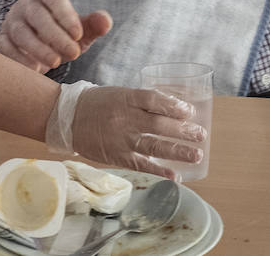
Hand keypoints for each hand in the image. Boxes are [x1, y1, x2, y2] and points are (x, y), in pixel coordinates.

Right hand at [0, 0, 111, 71]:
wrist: (36, 43)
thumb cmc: (62, 33)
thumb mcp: (80, 29)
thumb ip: (93, 25)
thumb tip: (106, 22)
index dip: (66, 14)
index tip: (78, 35)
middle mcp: (27, 5)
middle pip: (37, 16)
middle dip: (55, 35)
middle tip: (73, 53)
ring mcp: (12, 22)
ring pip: (21, 32)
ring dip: (38, 48)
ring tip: (55, 63)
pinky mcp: (2, 40)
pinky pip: (6, 48)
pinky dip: (20, 59)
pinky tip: (35, 70)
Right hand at [69, 85, 205, 177]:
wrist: (68, 118)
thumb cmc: (98, 104)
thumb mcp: (120, 94)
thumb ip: (143, 102)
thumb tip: (173, 108)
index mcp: (126, 98)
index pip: (154, 100)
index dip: (174, 105)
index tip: (190, 111)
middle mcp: (125, 118)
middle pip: (158, 124)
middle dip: (183, 130)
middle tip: (201, 134)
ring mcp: (122, 139)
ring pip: (153, 145)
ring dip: (178, 151)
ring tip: (196, 155)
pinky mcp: (117, 156)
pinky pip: (141, 164)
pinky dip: (159, 170)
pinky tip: (175, 176)